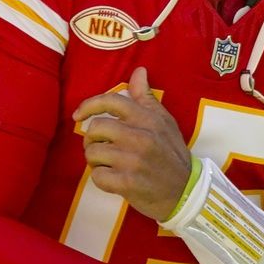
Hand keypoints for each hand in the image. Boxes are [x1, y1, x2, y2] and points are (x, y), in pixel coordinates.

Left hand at [73, 68, 192, 222]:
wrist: (186, 192)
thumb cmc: (172, 155)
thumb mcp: (164, 122)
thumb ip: (146, 98)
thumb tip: (139, 70)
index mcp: (149, 119)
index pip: (112, 101)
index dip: (89, 105)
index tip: (78, 115)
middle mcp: (140, 137)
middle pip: (95, 128)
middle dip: (92, 138)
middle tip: (101, 146)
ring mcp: (133, 161)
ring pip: (93, 152)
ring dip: (96, 160)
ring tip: (110, 164)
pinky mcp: (127, 183)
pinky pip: (97, 176)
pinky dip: (101, 179)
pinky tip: (114, 179)